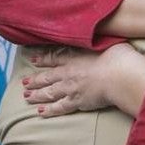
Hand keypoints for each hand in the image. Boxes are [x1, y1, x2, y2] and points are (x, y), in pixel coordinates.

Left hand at [23, 44, 144, 117]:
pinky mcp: (77, 102)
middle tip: (24, 83)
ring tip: (27, 97)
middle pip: (47, 77)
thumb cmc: (117, 56)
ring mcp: (71, 88)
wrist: (121, 75)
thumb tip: (97, 32)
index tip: (33, 60)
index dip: (43, 59)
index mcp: (75, 56)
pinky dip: (49, 110)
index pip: (55, 57)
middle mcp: (69, 73)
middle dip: (35, 80)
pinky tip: (41, 112)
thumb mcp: (106, 41)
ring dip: (37, 95)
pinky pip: (59, 107)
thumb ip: (97, 39)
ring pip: (49, 92)